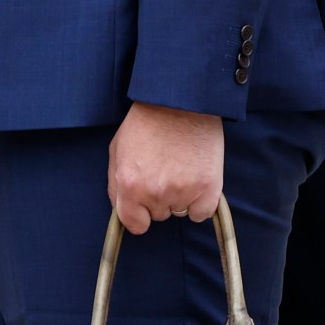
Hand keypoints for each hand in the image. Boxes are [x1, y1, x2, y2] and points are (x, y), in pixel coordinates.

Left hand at [107, 101, 223, 235]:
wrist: (181, 101)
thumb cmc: (147, 122)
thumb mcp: (117, 149)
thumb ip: (115, 185)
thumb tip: (121, 210)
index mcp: (130, 185)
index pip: (134, 224)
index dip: (138, 214)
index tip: (144, 205)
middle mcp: (156, 193)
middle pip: (158, 215)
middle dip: (158, 198)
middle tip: (164, 170)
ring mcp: (184, 191)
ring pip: (179, 211)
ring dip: (179, 197)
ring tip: (180, 167)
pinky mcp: (209, 187)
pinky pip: (201, 213)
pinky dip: (200, 202)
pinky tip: (196, 179)